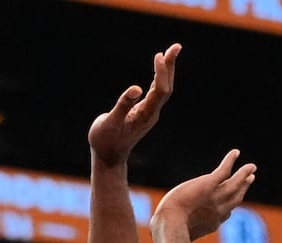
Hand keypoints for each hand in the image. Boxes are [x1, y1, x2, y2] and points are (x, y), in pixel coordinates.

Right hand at [89, 43, 180, 168]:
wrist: (108, 158)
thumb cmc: (105, 140)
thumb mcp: (110, 122)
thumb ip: (123, 105)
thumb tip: (136, 88)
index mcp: (145, 115)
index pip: (160, 90)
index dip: (162, 72)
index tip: (159, 55)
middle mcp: (151, 114)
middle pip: (166, 87)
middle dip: (170, 67)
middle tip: (176, 46)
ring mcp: (149, 114)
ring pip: (163, 89)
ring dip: (167, 70)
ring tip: (169, 52)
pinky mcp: (144, 114)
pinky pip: (156, 93)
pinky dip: (159, 78)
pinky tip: (158, 69)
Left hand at [151, 149, 257, 241]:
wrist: (171, 222)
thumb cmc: (169, 230)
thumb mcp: (177, 233)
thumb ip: (177, 233)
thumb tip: (164, 239)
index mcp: (211, 223)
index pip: (226, 215)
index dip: (230, 209)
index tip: (232, 207)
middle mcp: (218, 210)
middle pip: (236, 198)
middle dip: (244, 188)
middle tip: (251, 178)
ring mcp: (216, 196)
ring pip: (235, 184)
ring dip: (244, 174)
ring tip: (251, 167)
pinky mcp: (210, 184)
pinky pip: (224, 170)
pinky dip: (230, 160)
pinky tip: (235, 152)